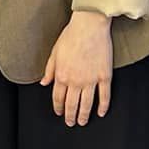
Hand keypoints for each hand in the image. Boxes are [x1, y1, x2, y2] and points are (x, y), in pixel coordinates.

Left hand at [40, 11, 112, 125]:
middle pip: (72, 104)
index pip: (58, 97)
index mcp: (61, 75)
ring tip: (83, 121)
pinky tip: (100, 113)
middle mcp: (75, 81)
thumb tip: (44, 82)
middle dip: (70, 116)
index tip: (59, 112)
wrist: (89, 26)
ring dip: (84, 115)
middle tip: (70, 122)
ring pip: (87, 104)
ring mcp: (91, 80)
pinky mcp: (104, 76)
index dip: (58, 107)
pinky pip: (104, 96)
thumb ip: (49, 70)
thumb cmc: (71, 35)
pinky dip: (103, 106)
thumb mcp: (54, 52)